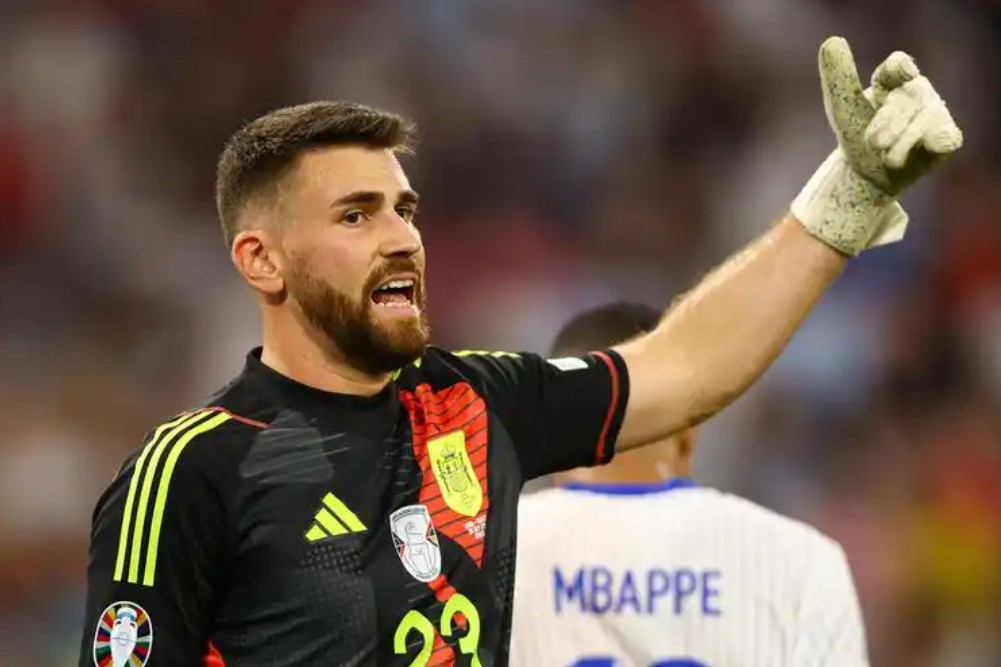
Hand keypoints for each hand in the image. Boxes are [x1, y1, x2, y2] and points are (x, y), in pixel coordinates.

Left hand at [792, 37, 962, 255]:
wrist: (866, 173)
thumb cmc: (855, 133)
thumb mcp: (842, 106)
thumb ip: (839, 77)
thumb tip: (833, 41)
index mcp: (890, 81)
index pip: (896, 67)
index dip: (900, 68)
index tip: (905, 72)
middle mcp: (916, 92)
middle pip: (905, 102)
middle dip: (888, 124)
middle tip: (874, 144)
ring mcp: (933, 114)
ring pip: (924, 123)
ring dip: (902, 143)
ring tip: (887, 159)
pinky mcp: (945, 138)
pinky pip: (948, 136)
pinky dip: (942, 139)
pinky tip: (935, 143)